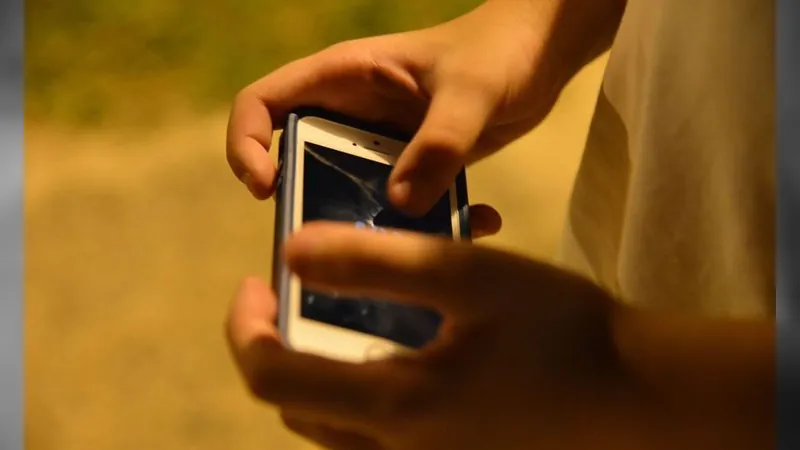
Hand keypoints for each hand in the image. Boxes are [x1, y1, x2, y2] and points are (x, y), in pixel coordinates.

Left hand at [226, 222, 649, 449]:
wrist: (637, 397)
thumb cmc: (563, 329)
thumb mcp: (471, 276)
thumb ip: (377, 263)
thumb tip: (292, 252)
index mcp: (396, 405)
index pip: (272, 378)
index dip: (244, 328)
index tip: (253, 280)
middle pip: (294, 407)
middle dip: (273, 350)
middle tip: (289, 297)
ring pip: (330, 428)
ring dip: (312, 373)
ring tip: (333, 318)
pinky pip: (370, 438)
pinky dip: (354, 394)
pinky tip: (389, 351)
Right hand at [227, 0, 564, 214]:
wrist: (541, 54)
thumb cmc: (501, 50)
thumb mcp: (472, 91)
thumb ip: (439, 143)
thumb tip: (400, 203)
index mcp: (343, 76)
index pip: (261, 104)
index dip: (244, 145)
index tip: (267, 188)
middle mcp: (350, 112)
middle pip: (295, 160)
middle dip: (306, 202)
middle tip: (335, 239)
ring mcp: (380, 142)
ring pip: (346, 190)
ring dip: (367, 223)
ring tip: (405, 249)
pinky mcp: (412, 165)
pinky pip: (396, 202)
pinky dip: (421, 221)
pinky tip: (472, 225)